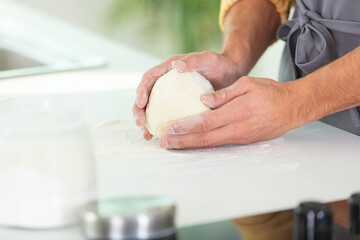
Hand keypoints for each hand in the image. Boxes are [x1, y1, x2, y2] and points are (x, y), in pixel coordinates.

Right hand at [133, 51, 242, 139]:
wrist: (230, 74)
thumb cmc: (219, 64)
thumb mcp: (208, 59)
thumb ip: (193, 61)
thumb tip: (174, 64)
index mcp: (168, 69)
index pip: (149, 78)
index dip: (141, 90)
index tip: (141, 103)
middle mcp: (166, 83)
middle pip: (146, 96)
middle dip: (139, 111)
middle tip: (140, 124)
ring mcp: (171, 96)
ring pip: (153, 110)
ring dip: (147, 123)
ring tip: (147, 136)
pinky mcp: (178, 107)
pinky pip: (167, 118)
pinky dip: (162, 128)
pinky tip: (163, 139)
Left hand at [159, 76, 301, 148]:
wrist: (292, 108)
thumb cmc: (270, 92)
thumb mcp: (248, 84)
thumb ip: (224, 94)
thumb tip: (202, 101)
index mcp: (237, 113)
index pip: (205, 123)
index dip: (186, 127)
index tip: (169, 128)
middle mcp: (237, 129)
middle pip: (204, 139)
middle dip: (182, 142)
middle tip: (164, 144)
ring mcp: (240, 137)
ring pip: (210, 144)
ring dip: (190, 146)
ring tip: (172, 146)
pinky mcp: (243, 140)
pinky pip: (219, 144)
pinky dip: (202, 144)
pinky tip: (192, 143)